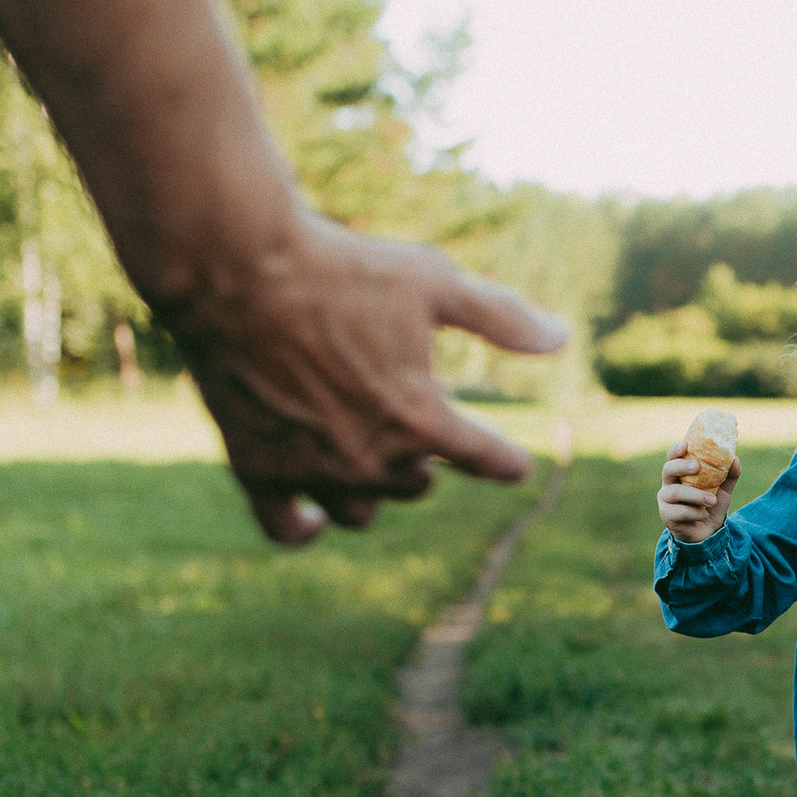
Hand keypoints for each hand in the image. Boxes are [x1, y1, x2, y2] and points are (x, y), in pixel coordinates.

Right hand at [155, 211, 569, 544]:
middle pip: (418, 485)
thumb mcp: (432, 280)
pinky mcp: (258, 470)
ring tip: (367, 457)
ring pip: (361, 512)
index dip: (506, 460)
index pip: (488, 460)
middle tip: (410, 423)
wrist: (234, 269)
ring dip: (373, 490)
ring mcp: (312, 470)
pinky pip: (288, 528)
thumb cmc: (340, 268)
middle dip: (423, 459)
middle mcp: (372, 458)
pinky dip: (305, 527)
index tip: (512, 462)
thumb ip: (501, 316)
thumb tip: (562, 340)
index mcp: (423, 419)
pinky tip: (314, 519)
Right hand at [659, 438, 738, 542]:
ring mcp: (665, 500)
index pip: (673, 457)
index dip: (676, 449)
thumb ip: (729, 475)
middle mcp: (669, 484)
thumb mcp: (724, 489)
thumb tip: (735, 459)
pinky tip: (705, 514)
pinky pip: (679, 512)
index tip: (686, 445)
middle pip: (667, 469)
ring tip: (712, 500)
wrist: (708, 532)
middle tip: (697, 466)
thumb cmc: (711, 505)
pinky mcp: (667, 516)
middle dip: (681, 466)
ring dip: (695, 495)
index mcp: (680, 473)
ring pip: (674, 492)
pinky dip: (695, 512)